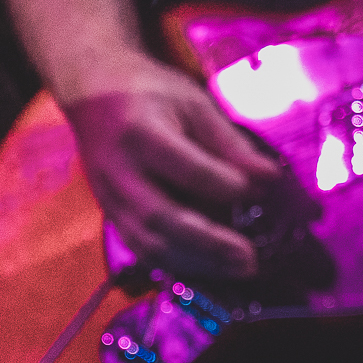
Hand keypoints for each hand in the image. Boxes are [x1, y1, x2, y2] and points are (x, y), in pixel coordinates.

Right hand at [63, 54, 279, 278]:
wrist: (92, 95)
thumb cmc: (150, 94)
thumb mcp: (193, 104)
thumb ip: (229, 143)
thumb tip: (269, 179)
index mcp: (140, 132)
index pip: (184, 168)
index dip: (223, 185)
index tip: (258, 190)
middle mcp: (119, 171)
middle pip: (160, 217)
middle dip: (209, 243)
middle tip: (250, 257)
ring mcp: (109, 197)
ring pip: (149, 242)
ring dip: (197, 263)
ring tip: (238, 268)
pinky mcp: (110, 214)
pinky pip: (142, 249)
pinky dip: (178, 265)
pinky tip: (210, 268)